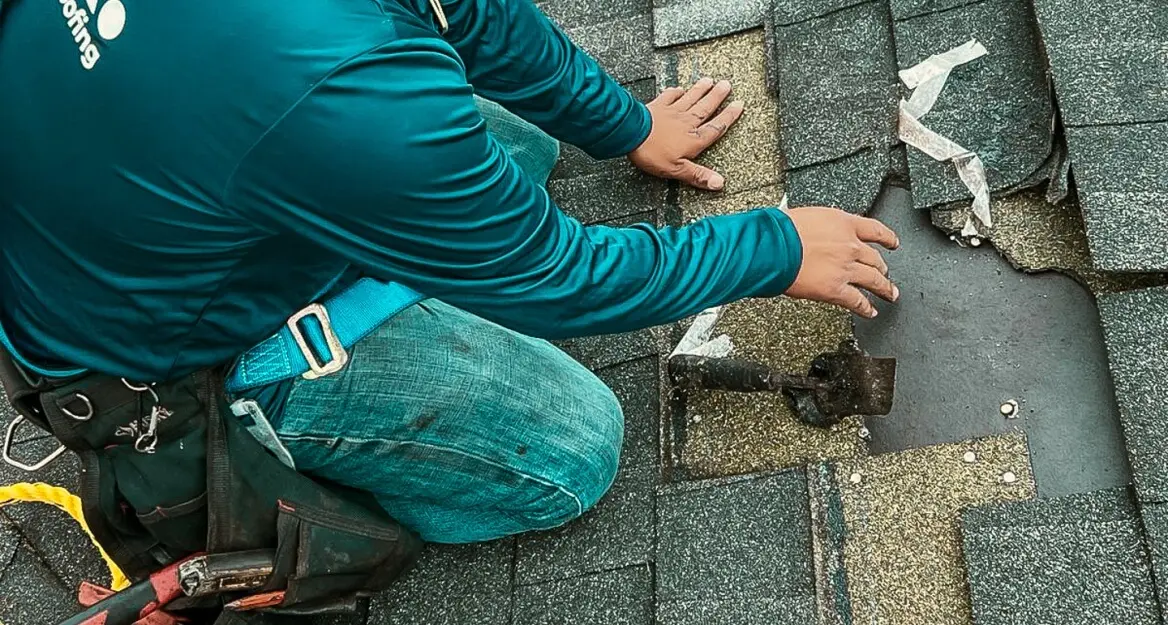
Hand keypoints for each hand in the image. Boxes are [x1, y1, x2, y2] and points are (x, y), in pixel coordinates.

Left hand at [628, 78, 743, 190]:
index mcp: (693, 139)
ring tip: (710, 81)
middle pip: (705, 108)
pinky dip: (675, 92)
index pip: (715, 127)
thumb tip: (719, 183)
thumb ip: (698, 175)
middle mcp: (685, 122)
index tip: (738, 105)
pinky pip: (669, 97)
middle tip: (727, 85)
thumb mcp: (677, 170)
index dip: (728, 117)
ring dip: (701, 90)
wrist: (630, 134)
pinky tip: (680, 89)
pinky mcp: (656, 107)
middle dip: (717, 97)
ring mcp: (671, 112)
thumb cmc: (652, 154)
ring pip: (690, 99)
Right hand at [784, 207, 900, 317]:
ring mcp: (846, 268)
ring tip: (889, 294)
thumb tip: (820, 234)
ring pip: (874, 280)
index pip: (875, 230)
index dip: (887, 238)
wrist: (773, 247)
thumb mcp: (807, 218)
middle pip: (875, 258)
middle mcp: (850, 245)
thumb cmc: (781, 230)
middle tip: (885, 273)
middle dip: (882, 267)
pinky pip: (857, 301)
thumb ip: (823, 228)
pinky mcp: (836, 289)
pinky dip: (866, 308)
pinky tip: (870, 311)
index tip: (892, 242)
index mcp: (843, 223)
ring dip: (884, 288)